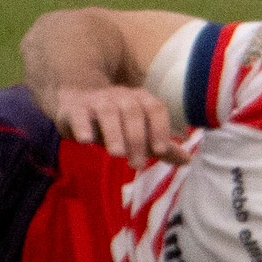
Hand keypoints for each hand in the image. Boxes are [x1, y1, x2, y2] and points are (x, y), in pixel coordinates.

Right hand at [50, 86, 189, 169]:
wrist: (76, 102)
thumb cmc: (113, 122)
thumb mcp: (138, 133)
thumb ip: (160, 145)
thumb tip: (187, 160)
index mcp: (139, 100)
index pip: (154, 108)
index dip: (159, 128)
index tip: (160, 150)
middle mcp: (119, 96)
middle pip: (132, 111)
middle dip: (136, 138)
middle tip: (137, 165)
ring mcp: (96, 101)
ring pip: (107, 111)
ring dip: (114, 132)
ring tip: (117, 154)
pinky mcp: (74, 109)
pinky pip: (79, 114)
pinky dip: (83, 126)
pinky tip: (86, 141)